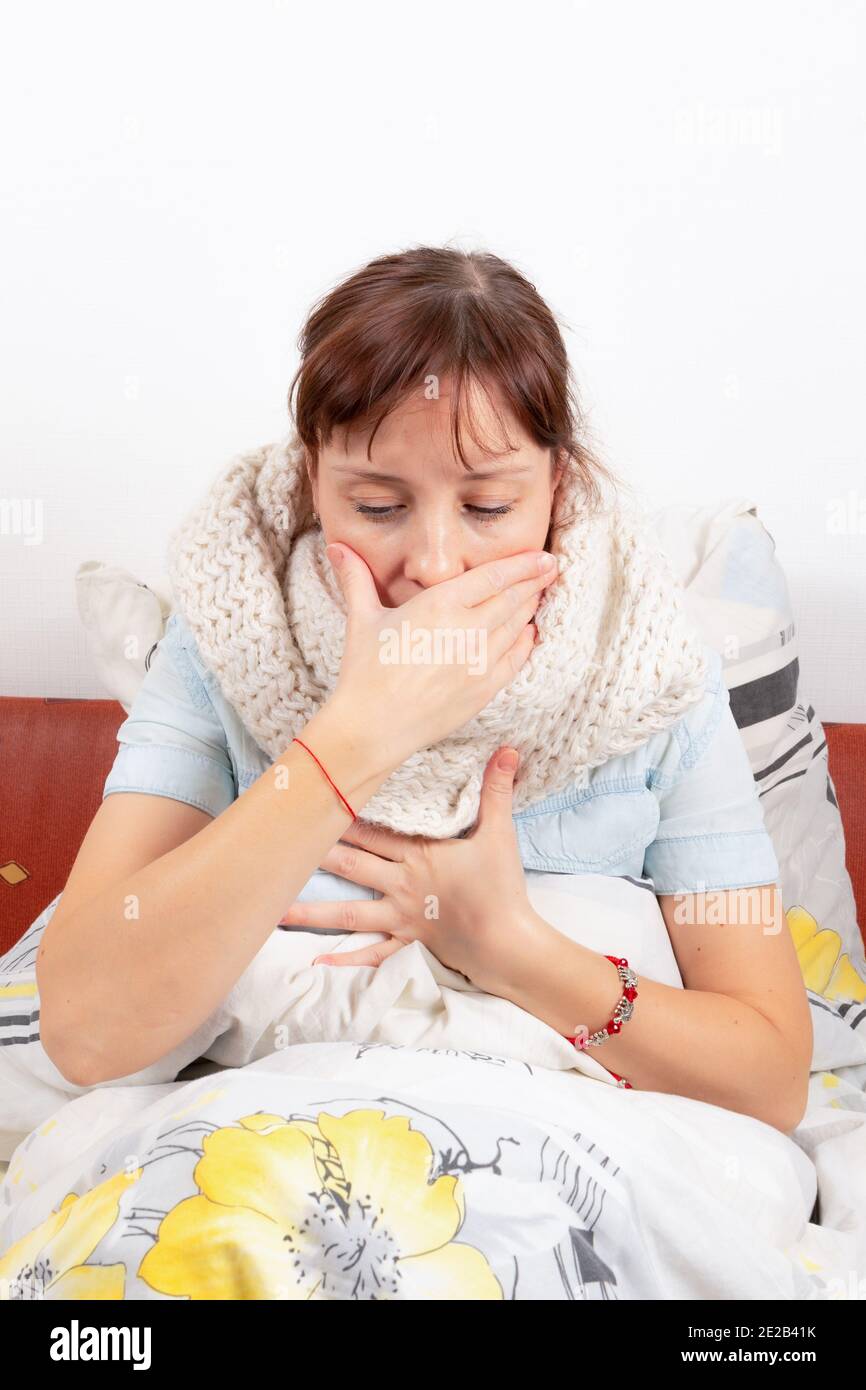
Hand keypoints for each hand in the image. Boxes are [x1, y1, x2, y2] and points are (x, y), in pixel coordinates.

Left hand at [278, 747, 542, 992]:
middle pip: (351, 867)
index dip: (341, 819)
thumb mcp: (500, 834)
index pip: (373, 833)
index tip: (312, 804)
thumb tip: (508, 750)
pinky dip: (347, 957)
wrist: (508, 943)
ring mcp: (401, 916)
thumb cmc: (502, 888)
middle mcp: (402, 884)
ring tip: (276, 911)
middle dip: (316, 856)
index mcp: (419, 855)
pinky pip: (373, 951)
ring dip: (312, 913)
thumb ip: (497, 791)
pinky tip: (319, 959)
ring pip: (349, 913)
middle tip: (278, 848)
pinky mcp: (408, 940)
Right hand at [323, 541, 557, 769]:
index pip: (493, 577)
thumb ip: (355, 578)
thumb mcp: (361, 618)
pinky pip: (516, 659)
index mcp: (440, 605)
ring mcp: (480, 661)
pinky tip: (529, 633)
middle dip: (534, 582)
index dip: (522, 565)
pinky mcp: (484, 688)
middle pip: (513, 598)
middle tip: (551, 569)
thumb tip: (336, 546)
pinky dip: (526, 642)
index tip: (542, 557)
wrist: (373, 726)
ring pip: (518, 626)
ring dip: (531, 608)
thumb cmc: (365, 671)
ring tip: (539, 594)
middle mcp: (467, 630)